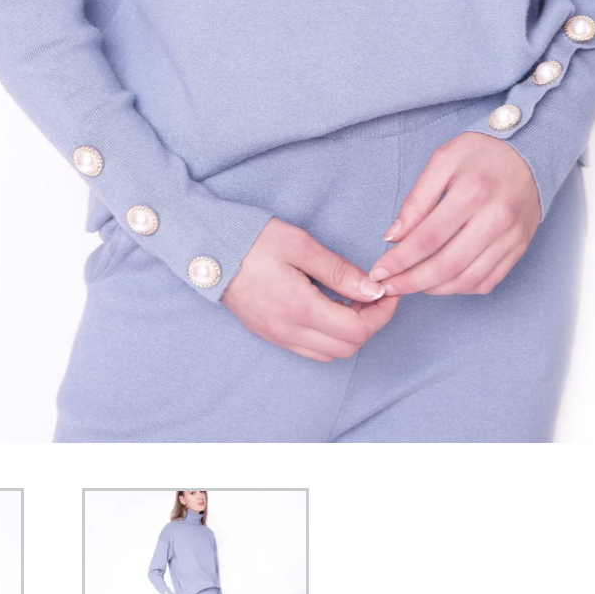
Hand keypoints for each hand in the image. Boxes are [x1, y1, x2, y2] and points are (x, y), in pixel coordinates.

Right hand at [222, 218, 398, 361]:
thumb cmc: (253, 240)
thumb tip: (373, 290)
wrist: (207, 249)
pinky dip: (328, 336)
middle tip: (370, 293)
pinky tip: (326, 307)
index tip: (387, 291)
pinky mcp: (269, 333)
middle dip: (369, 323)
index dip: (381, 314)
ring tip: (348, 299)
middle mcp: (289, 331)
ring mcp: (277, 336)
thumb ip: (339, 271)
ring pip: (330, 353)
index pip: (357, 330)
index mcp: (299, 308)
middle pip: (347, 347)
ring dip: (348, 332)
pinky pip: (309, 350)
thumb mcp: (301, 245)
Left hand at [368, 132, 541, 296]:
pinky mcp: (520, 248)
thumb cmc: (482, 153)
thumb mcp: (443, 160)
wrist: (530, 152)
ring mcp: (511, 237)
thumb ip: (417, 199)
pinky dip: (461, 288)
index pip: (428, 238)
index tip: (380, 271)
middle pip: (447, 266)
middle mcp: (496, 219)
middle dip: (411, 282)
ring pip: (467, 280)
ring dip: (434, 289)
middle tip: (389, 287)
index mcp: (472, 192)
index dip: (400, 260)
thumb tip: (394, 236)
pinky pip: (488, 281)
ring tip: (413, 285)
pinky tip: (443, 282)